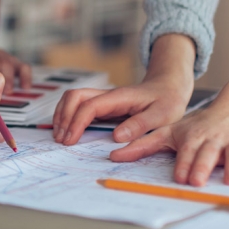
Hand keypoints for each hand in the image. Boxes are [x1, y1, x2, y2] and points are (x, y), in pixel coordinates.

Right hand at [51, 76, 190, 145]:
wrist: (168, 87)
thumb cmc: (167, 101)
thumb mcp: (162, 115)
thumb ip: (140, 125)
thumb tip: (117, 136)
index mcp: (119, 97)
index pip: (89, 106)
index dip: (76, 123)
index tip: (70, 141)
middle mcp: (107, 95)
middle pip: (74, 97)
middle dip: (63, 117)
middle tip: (61, 140)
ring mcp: (103, 99)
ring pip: (73, 99)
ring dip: (62, 115)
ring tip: (59, 136)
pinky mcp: (102, 105)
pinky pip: (79, 106)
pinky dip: (68, 116)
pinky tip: (67, 129)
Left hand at [110, 101, 228, 185]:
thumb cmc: (198, 126)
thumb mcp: (170, 131)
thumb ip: (143, 144)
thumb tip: (114, 156)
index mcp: (193, 136)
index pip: (187, 150)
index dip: (184, 163)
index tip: (180, 176)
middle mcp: (214, 138)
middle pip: (208, 153)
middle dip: (203, 166)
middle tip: (197, 181)